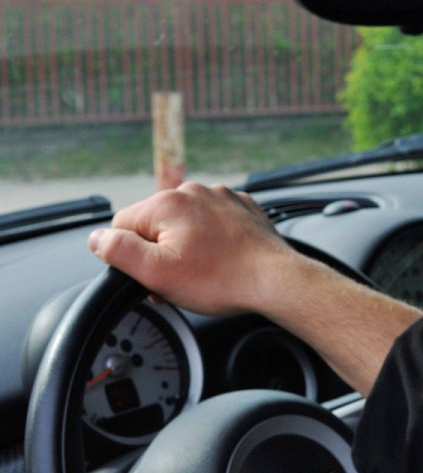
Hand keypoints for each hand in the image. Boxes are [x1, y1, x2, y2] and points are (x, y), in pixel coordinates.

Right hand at [88, 182, 299, 315]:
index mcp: (167, 202)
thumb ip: (118, 251)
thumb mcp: (156, 272)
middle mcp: (194, 191)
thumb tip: (97, 238)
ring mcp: (222, 198)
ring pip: (186, 224)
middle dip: (162, 253)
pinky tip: (223, 261)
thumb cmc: (223, 279)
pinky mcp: (242, 210)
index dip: (133, 257)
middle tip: (182, 279)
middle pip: (156, 225)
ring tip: (207, 272)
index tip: (154, 275)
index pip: (124, 227)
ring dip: (188, 247)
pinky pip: (214, 225)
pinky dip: (214, 242)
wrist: (276, 281)